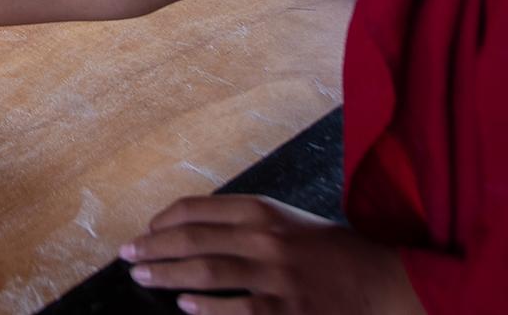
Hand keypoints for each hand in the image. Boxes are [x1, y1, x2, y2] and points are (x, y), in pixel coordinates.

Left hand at [122, 195, 423, 314]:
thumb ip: (242, 222)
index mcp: (262, 211)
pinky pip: (236, 309)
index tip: (144, 231)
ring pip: (205, 271)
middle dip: (152, 247)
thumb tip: (188, 230)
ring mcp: (276, 275)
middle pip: (191, 239)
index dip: (162, 220)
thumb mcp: (287, 221)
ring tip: (143, 277)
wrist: (385, 284)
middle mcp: (265, 238)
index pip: (196, 209)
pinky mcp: (287, 310)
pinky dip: (205, 306)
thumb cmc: (331, 252)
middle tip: (128, 255)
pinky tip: (184, 306)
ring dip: (166, 274)